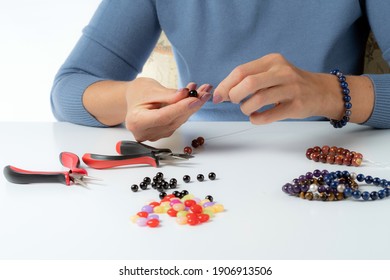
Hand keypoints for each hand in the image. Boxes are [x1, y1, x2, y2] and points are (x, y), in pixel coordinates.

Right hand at [125, 78, 211, 140]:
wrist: (133, 99)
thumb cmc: (138, 93)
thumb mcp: (151, 89)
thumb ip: (168, 95)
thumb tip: (185, 94)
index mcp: (137, 122)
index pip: (163, 117)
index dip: (181, 108)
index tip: (195, 99)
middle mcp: (145, 132)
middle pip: (173, 121)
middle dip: (192, 106)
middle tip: (205, 92)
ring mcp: (155, 135)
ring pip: (179, 121)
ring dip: (193, 107)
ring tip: (202, 91)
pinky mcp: (164, 133)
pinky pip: (178, 121)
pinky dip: (187, 109)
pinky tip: (195, 97)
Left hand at [213, 53, 340, 123]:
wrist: (321, 91)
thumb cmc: (289, 83)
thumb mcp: (271, 72)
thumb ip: (249, 79)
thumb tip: (222, 93)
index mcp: (272, 61)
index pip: (241, 71)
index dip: (225, 85)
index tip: (218, 96)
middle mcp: (282, 72)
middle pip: (248, 83)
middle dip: (234, 95)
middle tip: (234, 102)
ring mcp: (291, 89)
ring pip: (258, 99)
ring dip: (246, 108)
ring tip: (247, 110)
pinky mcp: (296, 106)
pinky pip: (269, 115)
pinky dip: (257, 119)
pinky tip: (256, 117)